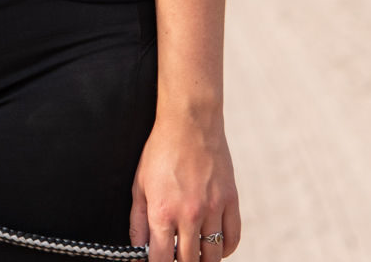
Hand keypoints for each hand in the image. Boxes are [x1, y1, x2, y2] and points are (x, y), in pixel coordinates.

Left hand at [128, 116, 239, 259]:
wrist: (190, 122)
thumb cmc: (161, 151)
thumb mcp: (139, 185)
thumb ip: (138, 222)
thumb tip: (138, 250)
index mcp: (163, 212)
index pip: (161, 260)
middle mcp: (190, 214)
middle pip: (189, 261)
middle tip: (176, 256)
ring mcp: (213, 208)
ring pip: (213, 255)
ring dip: (203, 260)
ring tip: (194, 255)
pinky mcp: (231, 201)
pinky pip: (232, 238)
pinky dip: (225, 249)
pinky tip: (215, 247)